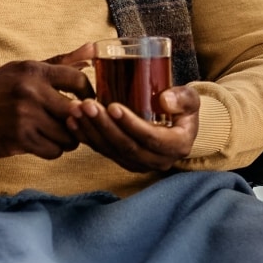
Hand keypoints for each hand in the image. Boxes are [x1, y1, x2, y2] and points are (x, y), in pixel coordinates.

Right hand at [0, 48, 92, 158]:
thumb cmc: (1, 89)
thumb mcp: (25, 69)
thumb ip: (62, 61)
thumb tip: (93, 48)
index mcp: (34, 71)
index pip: (78, 80)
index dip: (89, 94)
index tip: (88, 102)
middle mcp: (30, 91)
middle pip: (77, 112)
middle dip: (79, 121)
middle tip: (74, 123)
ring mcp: (25, 116)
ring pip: (68, 136)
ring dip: (66, 139)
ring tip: (56, 133)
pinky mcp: (19, 138)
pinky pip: (54, 151)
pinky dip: (52, 150)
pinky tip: (43, 142)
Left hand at [67, 85, 199, 173]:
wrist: (177, 125)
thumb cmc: (182, 108)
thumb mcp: (190, 99)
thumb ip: (183, 98)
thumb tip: (164, 100)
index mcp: (177, 146)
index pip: (150, 138)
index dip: (130, 124)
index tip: (113, 106)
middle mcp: (157, 160)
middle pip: (126, 146)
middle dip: (104, 126)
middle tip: (87, 104)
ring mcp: (139, 164)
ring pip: (111, 150)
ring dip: (91, 130)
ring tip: (75, 110)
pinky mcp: (124, 161)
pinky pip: (102, 151)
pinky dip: (86, 136)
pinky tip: (72, 121)